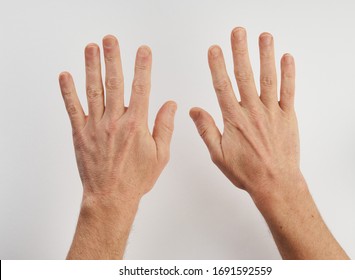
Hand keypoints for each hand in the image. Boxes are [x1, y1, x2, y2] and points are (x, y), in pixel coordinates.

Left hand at [59, 35, 176, 258]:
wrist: (110, 197)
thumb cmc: (136, 178)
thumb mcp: (160, 155)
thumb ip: (165, 127)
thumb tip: (171, 105)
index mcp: (136, 125)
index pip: (142, 89)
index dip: (143, 67)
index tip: (143, 50)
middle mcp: (115, 121)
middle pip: (115, 83)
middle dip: (113, 59)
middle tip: (110, 40)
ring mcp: (95, 126)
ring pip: (93, 91)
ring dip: (91, 67)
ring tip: (90, 48)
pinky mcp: (80, 133)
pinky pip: (73, 109)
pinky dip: (68, 92)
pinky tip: (65, 76)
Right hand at [190, 27, 302, 208]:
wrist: (275, 183)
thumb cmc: (247, 172)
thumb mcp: (219, 155)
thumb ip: (206, 130)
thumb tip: (194, 110)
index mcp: (234, 119)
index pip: (222, 86)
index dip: (217, 66)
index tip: (214, 49)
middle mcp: (253, 111)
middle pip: (245, 75)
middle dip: (240, 51)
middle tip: (238, 32)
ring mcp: (272, 112)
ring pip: (268, 78)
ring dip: (265, 55)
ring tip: (263, 36)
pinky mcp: (287, 116)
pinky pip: (289, 91)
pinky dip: (288, 73)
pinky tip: (287, 58)